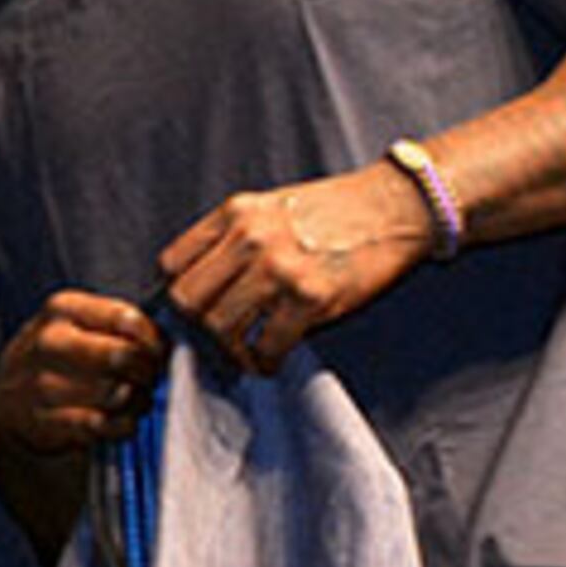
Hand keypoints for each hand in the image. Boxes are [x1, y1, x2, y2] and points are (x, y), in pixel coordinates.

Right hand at [0, 291, 164, 454]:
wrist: (12, 399)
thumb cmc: (62, 357)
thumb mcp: (81, 324)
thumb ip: (120, 325)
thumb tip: (164, 344)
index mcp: (62, 308)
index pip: (126, 319)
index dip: (152, 340)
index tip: (156, 351)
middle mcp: (48, 341)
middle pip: (122, 356)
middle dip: (146, 370)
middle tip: (149, 377)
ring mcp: (42, 384)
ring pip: (115, 393)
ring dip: (138, 400)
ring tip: (137, 398)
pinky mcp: (44, 423)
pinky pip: (102, 425)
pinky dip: (122, 426)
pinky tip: (123, 420)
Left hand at [156, 163, 435, 373]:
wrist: (394, 207)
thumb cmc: (335, 209)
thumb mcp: (271, 205)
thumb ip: (234, 236)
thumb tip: (205, 285)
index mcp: (235, 213)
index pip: (172, 263)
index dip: (179, 292)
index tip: (194, 309)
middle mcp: (249, 238)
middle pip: (187, 300)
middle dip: (198, 326)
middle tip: (218, 338)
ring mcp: (278, 268)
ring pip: (219, 327)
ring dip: (230, 350)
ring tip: (245, 354)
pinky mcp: (310, 298)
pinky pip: (266, 345)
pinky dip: (264, 361)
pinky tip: (272, 358)